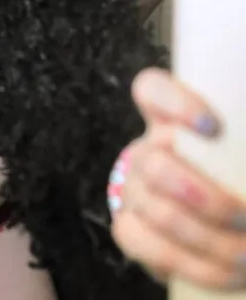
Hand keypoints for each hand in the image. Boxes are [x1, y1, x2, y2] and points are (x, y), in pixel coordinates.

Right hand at [110, 67, 245, 289]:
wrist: (189, 209)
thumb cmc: (226, 171)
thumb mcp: (233, 151)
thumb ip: (242, 148)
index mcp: (167, 115)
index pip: (151, 89)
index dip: (176, 104)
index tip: (214, 128)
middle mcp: (144, 149)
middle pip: (156, 166)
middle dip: (207, 200)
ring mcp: (132, 190)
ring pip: (160, 214)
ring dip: (213, 241)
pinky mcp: (129, 230)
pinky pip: (154, 250)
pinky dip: (199, 267)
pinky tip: (231, 273)